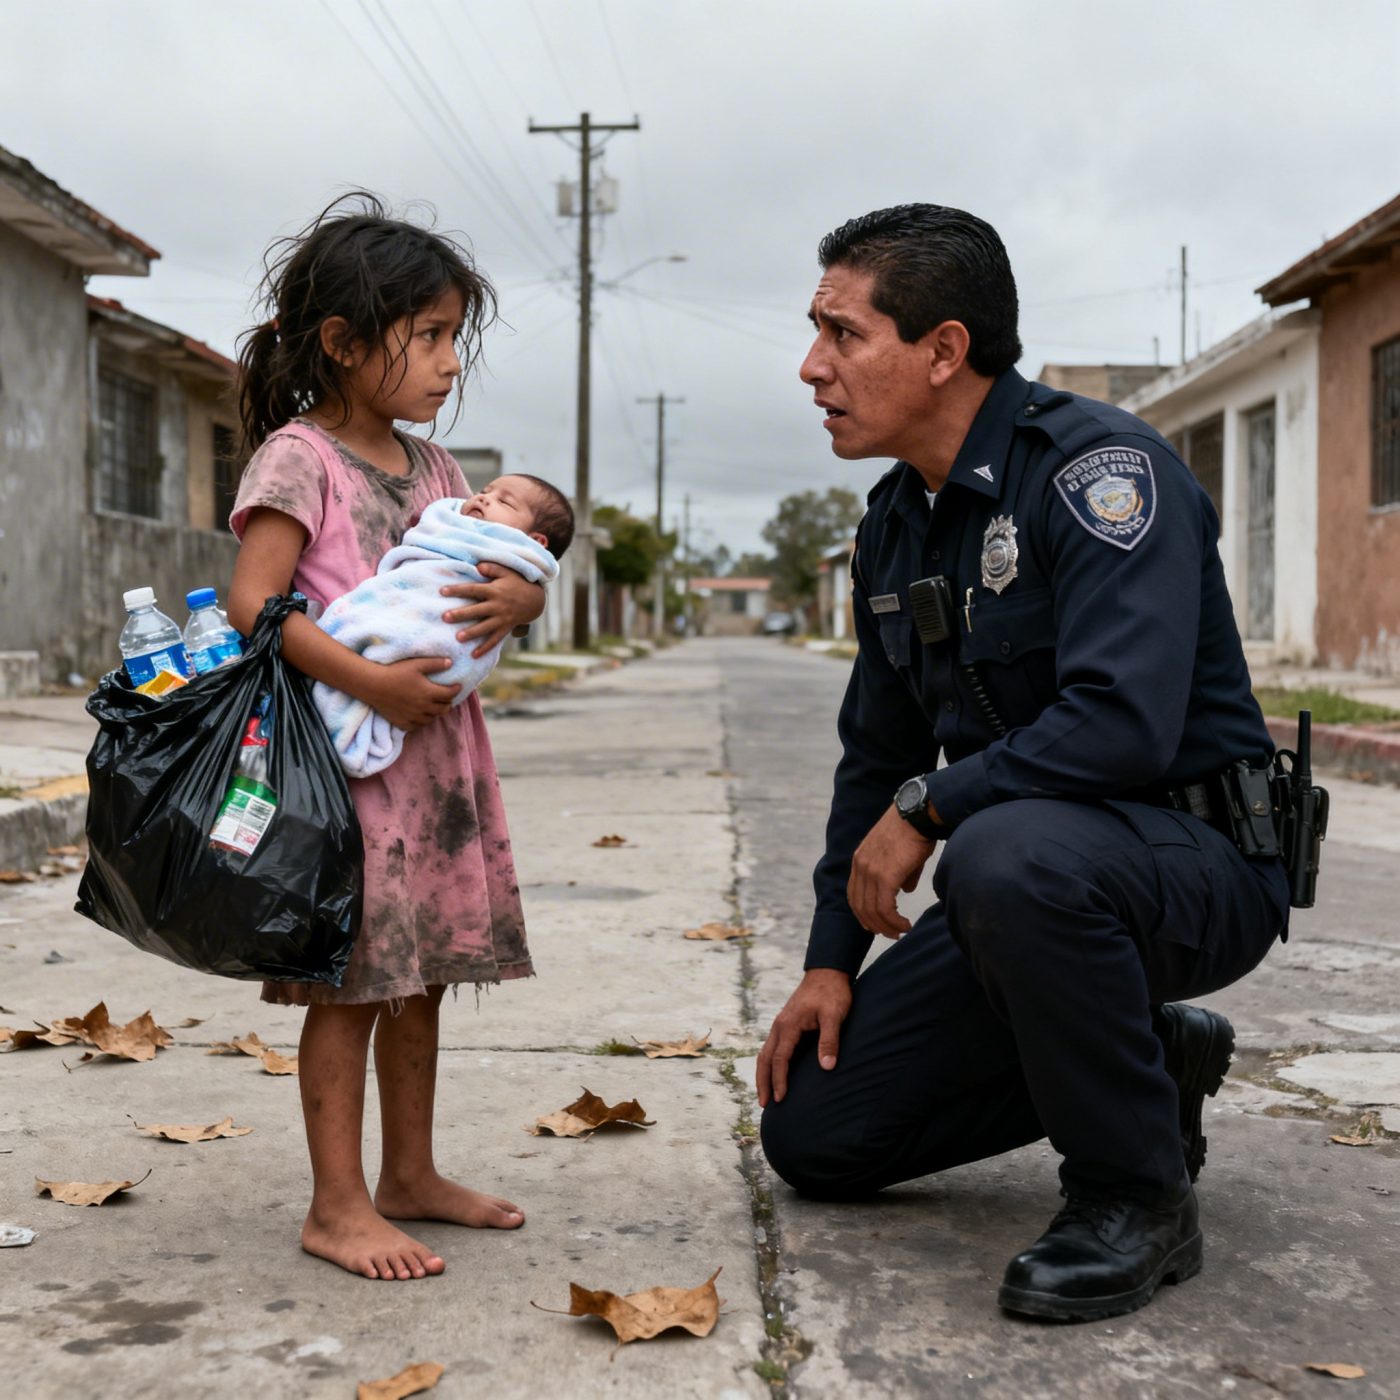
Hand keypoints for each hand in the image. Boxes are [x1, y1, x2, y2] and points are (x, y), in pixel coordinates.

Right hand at [367, 656, 459, 729]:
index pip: (450, 694)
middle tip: (446, 697)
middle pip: (444, 709)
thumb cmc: (395, 672)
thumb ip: (434, 664)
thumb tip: (451, 663)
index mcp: (428, 693)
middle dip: (448, 703)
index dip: (456, 690)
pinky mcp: (402, 722)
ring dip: (436, 713)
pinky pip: (417, 726)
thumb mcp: (416, 664)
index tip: (457, 686)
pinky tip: (420, 715)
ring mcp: (413, 717)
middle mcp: (423, 707)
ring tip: (434, 706)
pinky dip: (421, 722)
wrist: (373, 685)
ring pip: (432, 719)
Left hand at [441, 563, 545, 657]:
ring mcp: (502, 619)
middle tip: (445, 617)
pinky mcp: (506, 628)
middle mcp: (497, 606)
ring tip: (458, 638)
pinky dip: (485, 648)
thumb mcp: (507, 572)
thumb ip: (492, 568)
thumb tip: (478, 567)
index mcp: (494, 591)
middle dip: (461, 614)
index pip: (473, 589)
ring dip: (472, 633)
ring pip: (485, 627)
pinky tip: (474, 655)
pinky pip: (495, 640)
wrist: (535, 601)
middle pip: (476, 610)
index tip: (442, 591)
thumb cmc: (517, 584)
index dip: (457, 590)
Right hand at [756, 968, 851, 1106]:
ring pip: (766, 1053)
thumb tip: (827, 1067)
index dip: (779, 1080)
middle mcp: (780, 1026)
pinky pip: (772, 1047)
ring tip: (765, 1094)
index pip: (780, 1059)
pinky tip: (776, 1072)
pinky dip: (770, 1063)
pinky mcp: (786, 1024)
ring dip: (763, 1074)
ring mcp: (781, 1024)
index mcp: (789, 1025)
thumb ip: (829, 1041)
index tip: (780, 1099)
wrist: (827, 972)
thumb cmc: (832, 993)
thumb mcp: (834, 1016)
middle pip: (765, 1058)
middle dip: (763, 1082)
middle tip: (764, 1105)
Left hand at [847, 804, 936, 938]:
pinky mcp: (886, 876)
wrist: (917, 815)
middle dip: (875, 925)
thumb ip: (901, 874)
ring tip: (900, 931)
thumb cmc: (913, 831)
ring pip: (873, 910)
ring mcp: (871, 871)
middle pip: (860, 906)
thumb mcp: (901, 854)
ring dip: (887, 926)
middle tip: (891, 934)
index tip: (875, 925)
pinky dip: (894, 921)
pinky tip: (905, 924)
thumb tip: (906, 890)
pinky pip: (885, 907)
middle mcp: (860, 866)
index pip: (854, 894)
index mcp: (860, 860)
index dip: (863, 913)